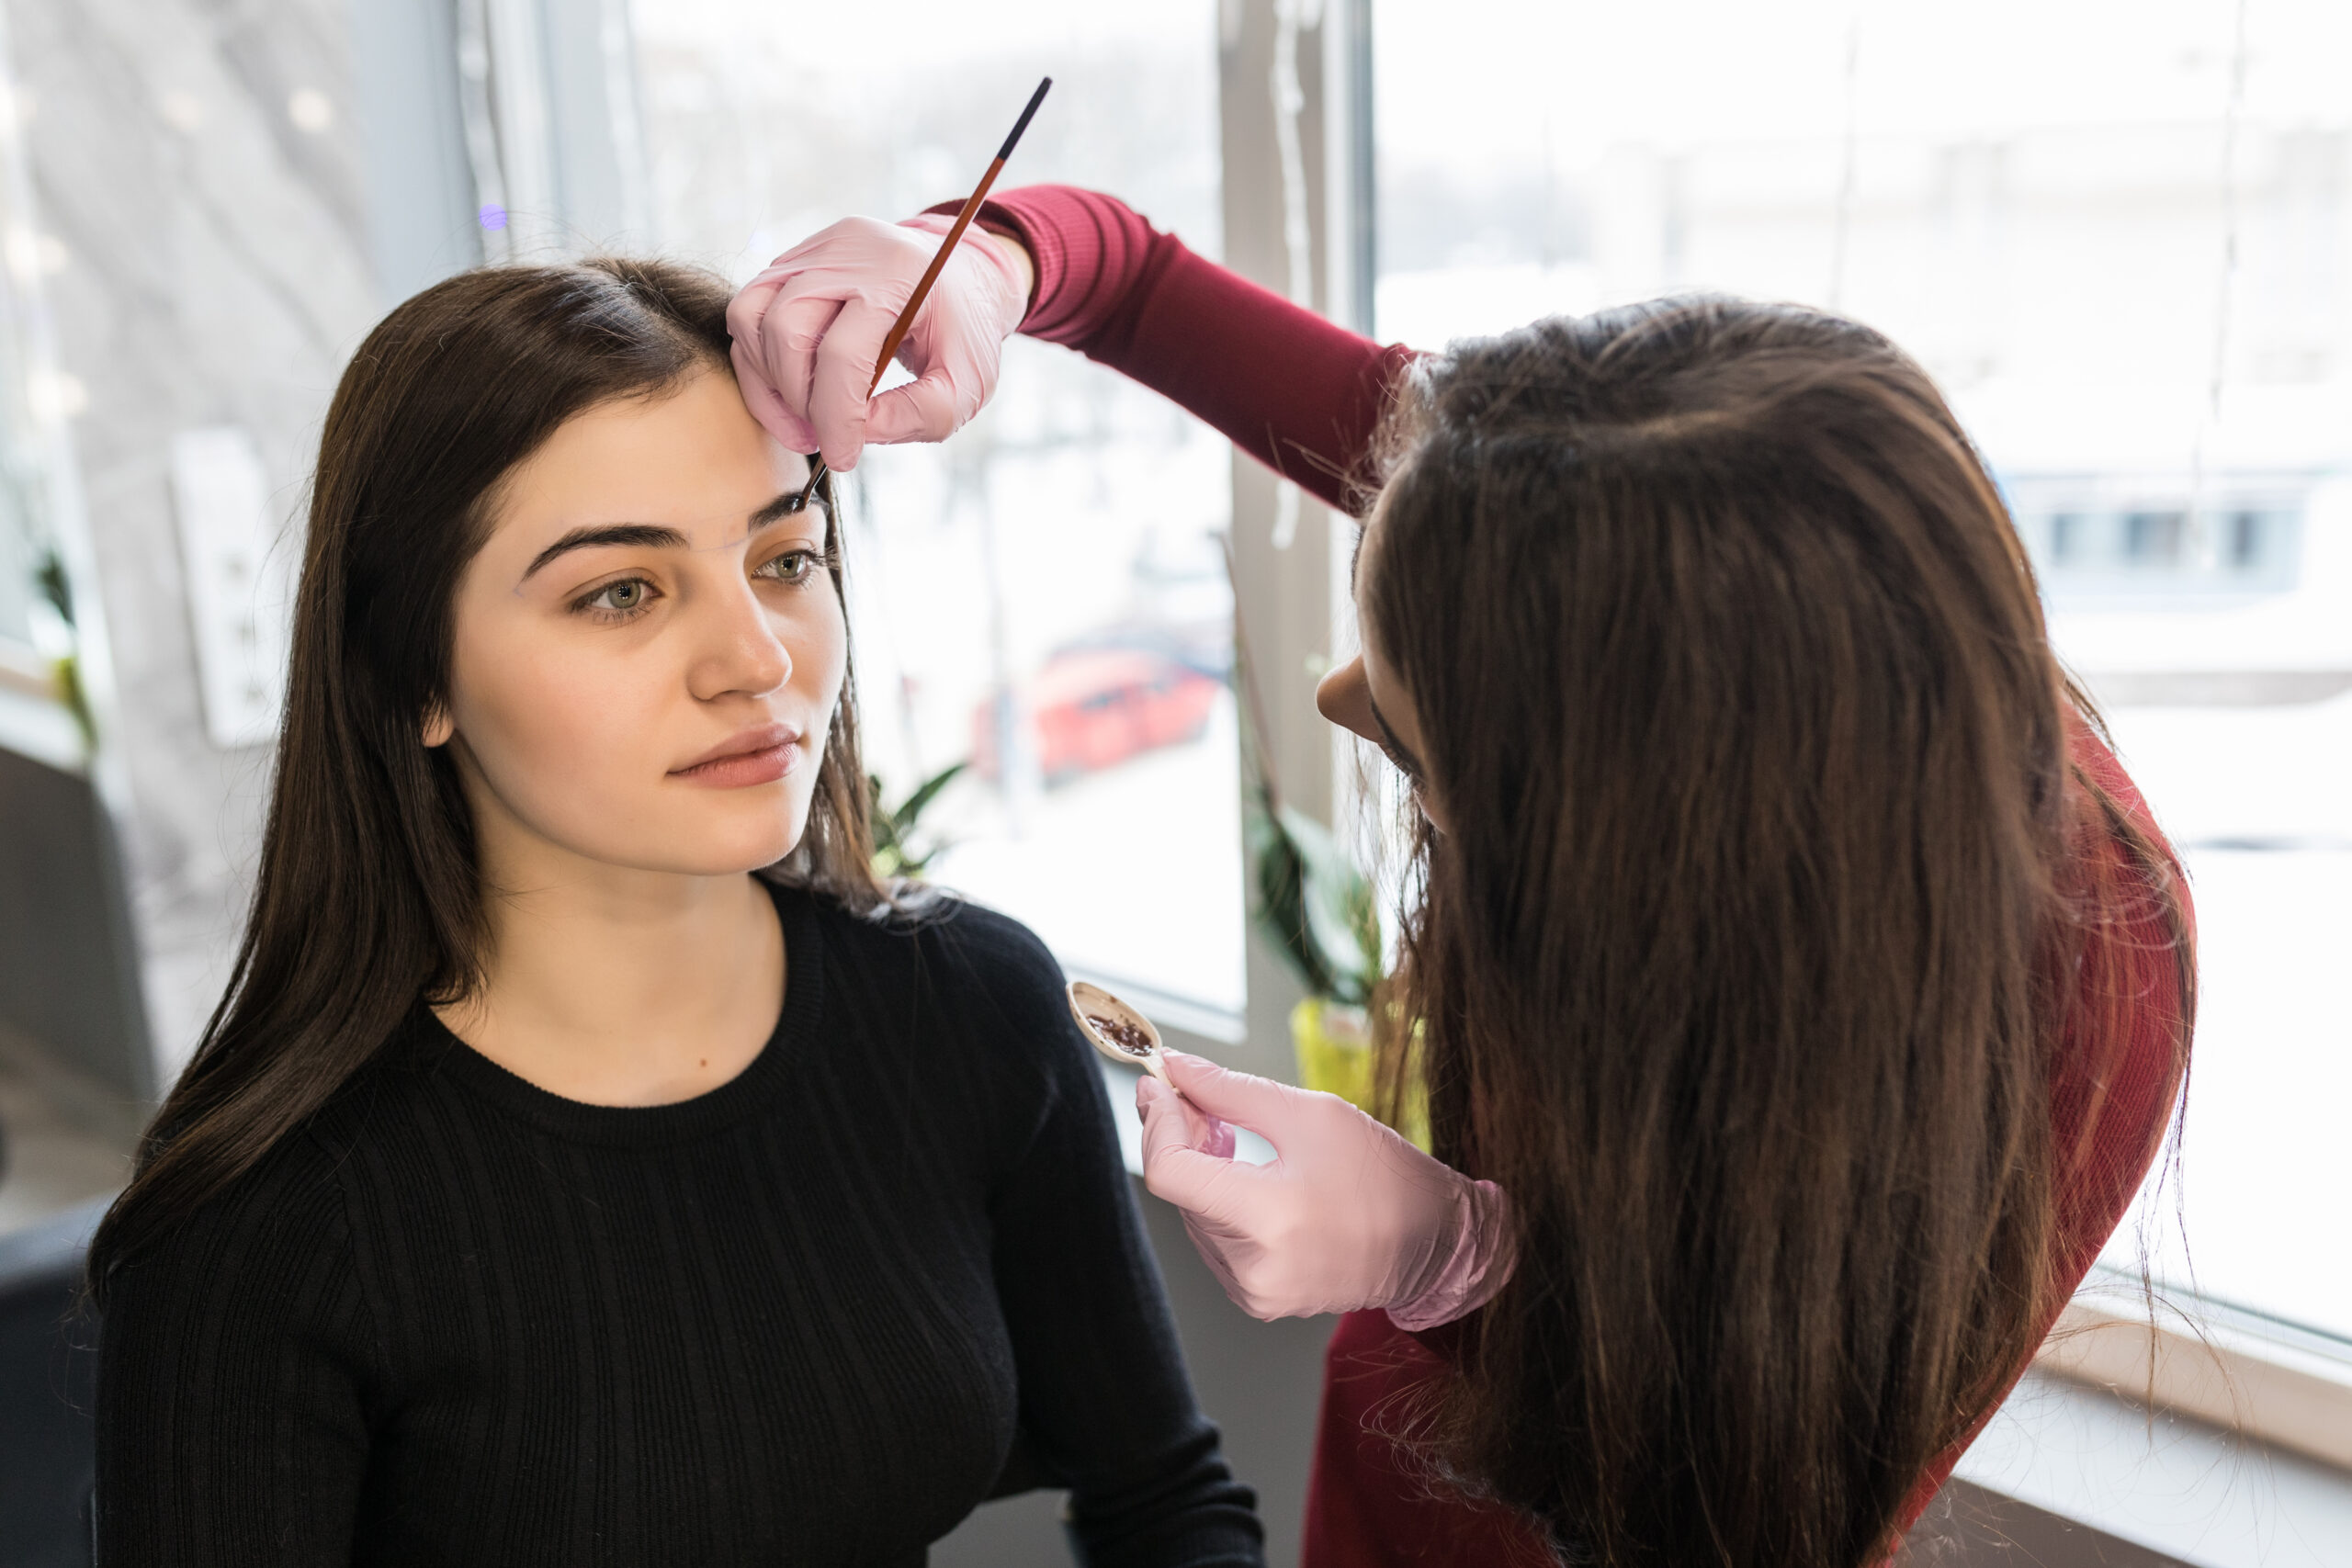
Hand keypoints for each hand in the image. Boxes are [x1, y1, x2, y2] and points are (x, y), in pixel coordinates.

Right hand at [725, 214, 1031, 474]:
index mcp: (897, 275)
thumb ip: (924, 414)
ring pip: (752, 317)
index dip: (834, 416)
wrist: (956, 274)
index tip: (841, 457)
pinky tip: (788, 392)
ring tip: (803, 420)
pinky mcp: (790, 261)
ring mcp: (811, 251)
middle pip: (786, 330)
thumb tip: (860, 433)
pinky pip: (749, 312)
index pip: (842, 353)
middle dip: (798, 399)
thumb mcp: (968, 381)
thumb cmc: (962, 329)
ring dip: (769, 382)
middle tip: (821, 437)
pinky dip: (758, 361)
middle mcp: (846, 252)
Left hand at [1136, 1051, 1514, 1325]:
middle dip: (1180, 1136)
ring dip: (1199, 1169)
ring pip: (1192, 1214)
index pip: (1169, 1173)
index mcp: (1268, 1219)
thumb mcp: (1310, 1114)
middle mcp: (1254, 1267)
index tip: (1159, 1085)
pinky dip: (1218, 1202)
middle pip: (1180, 1190)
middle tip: (1201, 1098)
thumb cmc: (1382, 1175)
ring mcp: (1254, 1290)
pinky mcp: (1258, 1299)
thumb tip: (1175, 1069)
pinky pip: (1215, 1240)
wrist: (1432, 1242)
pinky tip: (1246, 1177)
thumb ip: (1231, 1092)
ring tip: (1231, 1136)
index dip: (1157, 1122)